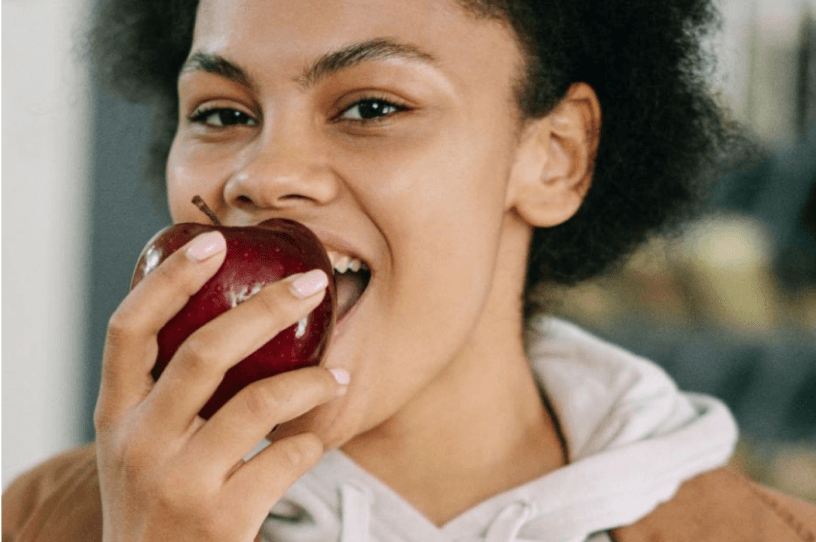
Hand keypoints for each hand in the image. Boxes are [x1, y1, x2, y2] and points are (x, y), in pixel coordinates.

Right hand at [94, 231, 346, 541]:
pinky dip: (309, 440)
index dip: (169, 280)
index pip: (130, 329)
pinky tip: (313, 438)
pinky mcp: (221, 519)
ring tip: (336, 375)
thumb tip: (233, 323)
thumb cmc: (156, 500)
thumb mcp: (140, 444)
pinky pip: (285, 458)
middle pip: (204, 352)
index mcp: (116, 414)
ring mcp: (179, 482)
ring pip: (257, 403)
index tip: (213, 242)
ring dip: (308, 380)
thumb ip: (168, 393)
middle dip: (266, 308)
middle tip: (312, 282)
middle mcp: (140, 443)